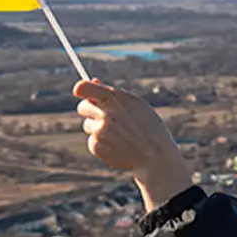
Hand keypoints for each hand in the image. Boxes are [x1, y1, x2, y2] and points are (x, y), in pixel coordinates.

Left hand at [74, 80, 192, 210]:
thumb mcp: (136, 105)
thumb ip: (113, 94)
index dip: (81, 89)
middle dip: (91, 111)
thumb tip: (93, 81)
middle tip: (106, 117)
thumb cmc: (148, 127)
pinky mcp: (96, 146)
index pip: (84, 88)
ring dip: (98, 129)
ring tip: (119, 136)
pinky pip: (92, 141)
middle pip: (82, 107)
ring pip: (88, 125)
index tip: (80, 92)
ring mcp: (100, 131)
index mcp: (116, 99)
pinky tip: (118, 146)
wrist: (155, 156)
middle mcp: (106, 113)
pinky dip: (102, 143)